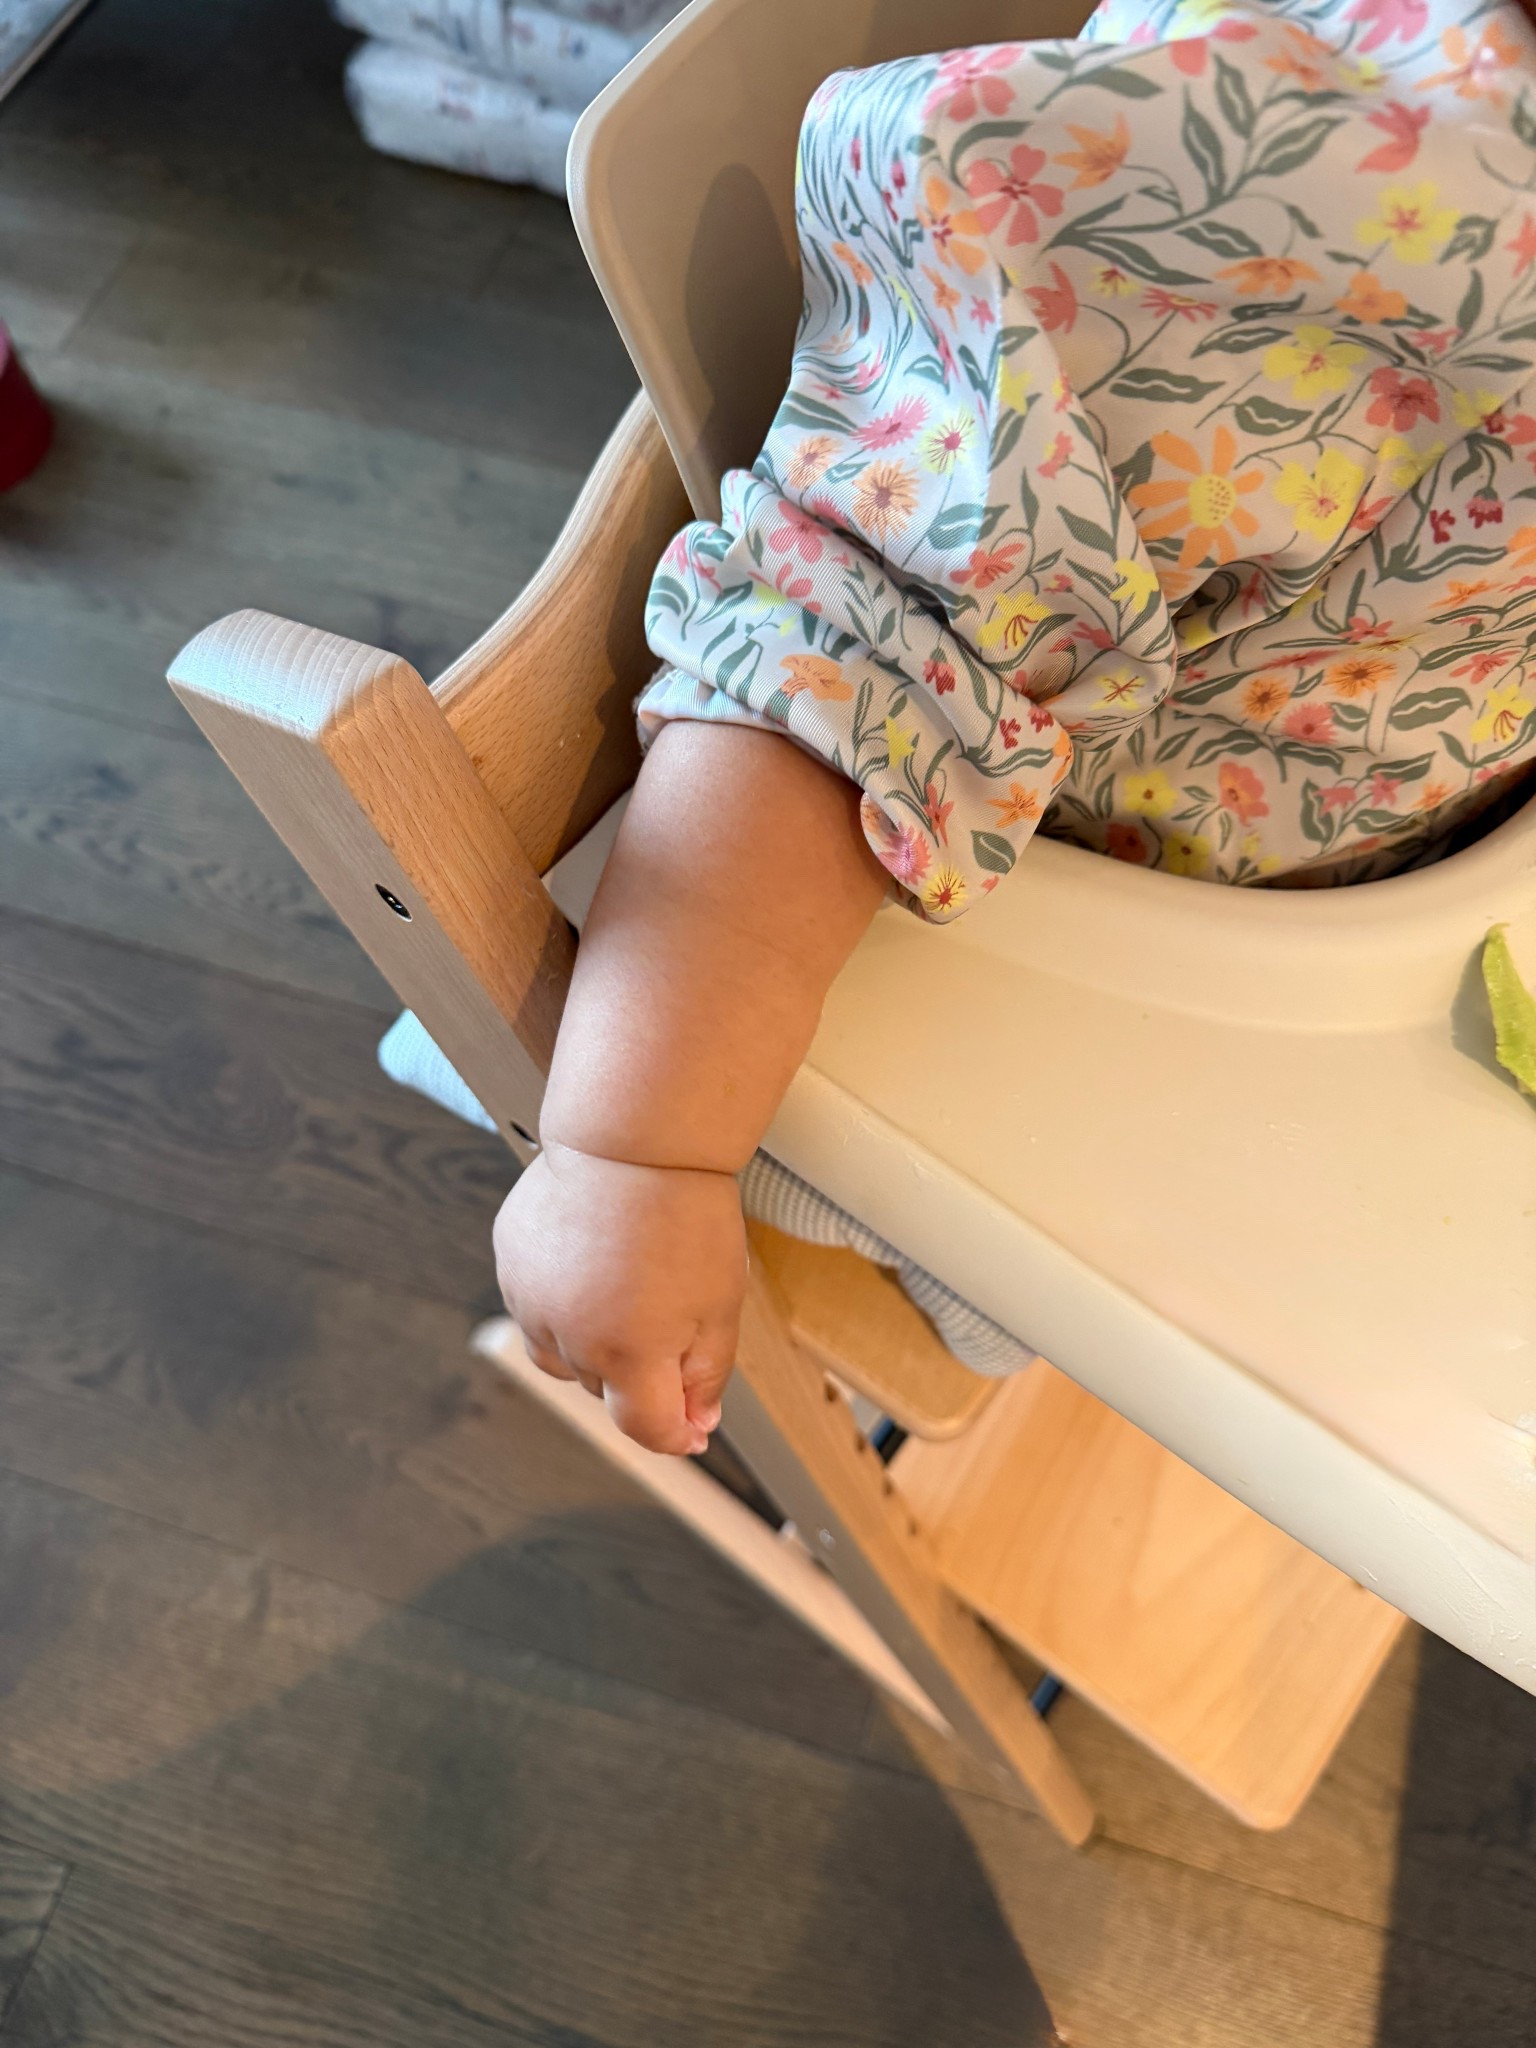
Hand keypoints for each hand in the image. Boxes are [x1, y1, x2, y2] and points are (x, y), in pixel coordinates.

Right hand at [493, 1140, 745, 1455]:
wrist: (633, 1136)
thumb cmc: (685, 1212)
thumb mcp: (721, 1304)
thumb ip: (706, 1375)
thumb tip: (696, 1422)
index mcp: (628, 1354)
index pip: (645, 1428)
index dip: (676, 1432)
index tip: (693, 1426)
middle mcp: (569, 1337)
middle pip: (606, 1389)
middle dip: (641, 1372)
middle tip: (673, 1314)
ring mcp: (531, 1300)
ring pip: (563, 1356)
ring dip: (595, 1345)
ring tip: (629, 1291)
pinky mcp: (510, 1264)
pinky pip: (535, 1309)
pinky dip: (563, 1304)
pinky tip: (594, 1265)